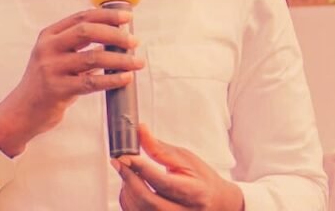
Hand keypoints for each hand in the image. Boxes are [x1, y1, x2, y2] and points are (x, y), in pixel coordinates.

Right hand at [0, 8, 143, 156]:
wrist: (23, 112)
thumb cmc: (46, 83)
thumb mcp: (57, 57)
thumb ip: (79, 46)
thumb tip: (116, 38)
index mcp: (49, 35)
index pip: (81, 17)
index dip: (107, 15)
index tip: (127, 17)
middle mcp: (48, 48)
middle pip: (87, 31)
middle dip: (115, 34)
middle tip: (134, 41)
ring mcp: (51, 68)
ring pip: (93, 57)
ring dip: (120, 59)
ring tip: (137, 62)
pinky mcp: (57, 89)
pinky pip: (91, 82)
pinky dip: (112, 79)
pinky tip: (126, 78)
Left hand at [113, 124, 243, 210]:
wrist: (214, 203)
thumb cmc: (201, 180)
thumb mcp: (186, 159)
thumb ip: (160, 148)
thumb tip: (140, 130)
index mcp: (193, 193)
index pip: (163, 182)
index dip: (140, 168)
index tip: (126, 156)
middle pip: (148, 201)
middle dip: (129, 180)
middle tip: (120, 163)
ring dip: (127, 189)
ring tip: (128, 172)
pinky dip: (128, 200)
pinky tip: (130, 186)